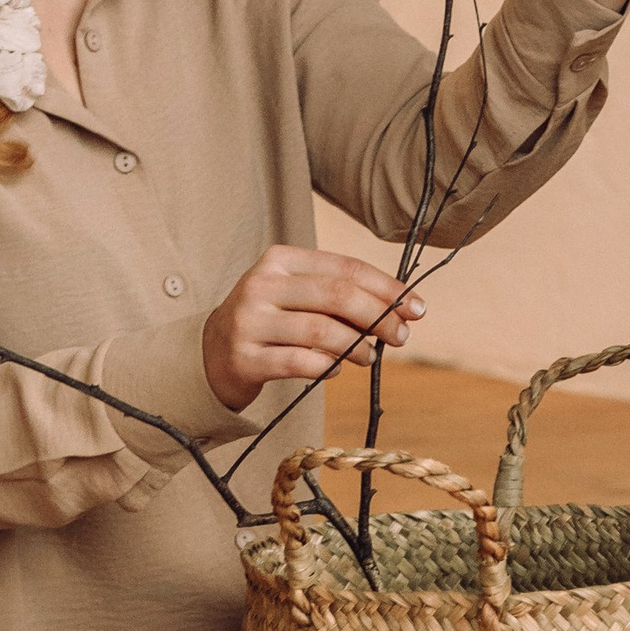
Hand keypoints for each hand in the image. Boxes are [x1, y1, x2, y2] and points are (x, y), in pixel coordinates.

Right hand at [201, 245, 422, 409]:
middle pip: (337, 296)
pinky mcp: (245, 357)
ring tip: (369, 357)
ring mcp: (250, 321)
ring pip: (321, 331)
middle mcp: (262, 285)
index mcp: (281, 260)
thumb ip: (339, 296)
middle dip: (379, 317)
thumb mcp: (297, 295)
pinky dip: (326, 368)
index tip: (417, 308)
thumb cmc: (271, 321)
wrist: (212, 353)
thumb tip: (401, 309)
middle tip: (400, 336)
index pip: (345, 268)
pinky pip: (299, 363)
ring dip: (356, 347)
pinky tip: (336, 371)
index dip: (387, 288)